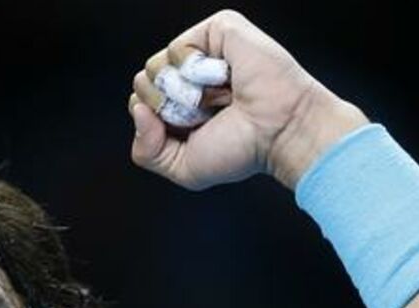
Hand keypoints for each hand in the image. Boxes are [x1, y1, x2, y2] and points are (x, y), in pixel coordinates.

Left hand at [128, 9, 367, 190]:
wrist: (279, 130)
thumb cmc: (242, 149)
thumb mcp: (183, 167)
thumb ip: (146, 151)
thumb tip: (139, 110)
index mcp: (181, 104)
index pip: (140, 105)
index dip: (157, 124)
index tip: (194, 132)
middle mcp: (189, 76)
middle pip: (143, 84)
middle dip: (168, 109)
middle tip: (208, 115)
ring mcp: (202, 51)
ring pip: (155, 66)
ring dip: (184, 93)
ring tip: (219, 97)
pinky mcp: (217, 30)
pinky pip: (178, 48)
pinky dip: (197, 70)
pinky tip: (224, 78)